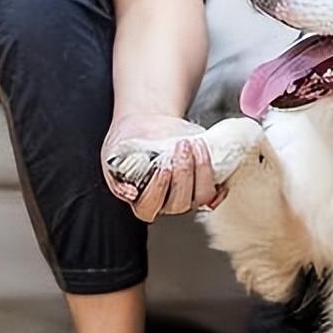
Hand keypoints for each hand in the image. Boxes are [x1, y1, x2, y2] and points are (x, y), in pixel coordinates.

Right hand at [102, 113, 223, 221]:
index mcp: (142, 201)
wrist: (146, 125)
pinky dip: (220, 180)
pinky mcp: (204, 184)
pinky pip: (217, 190)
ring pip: (200, 195)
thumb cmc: (128, 143)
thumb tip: (129, 193)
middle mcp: (167, 204)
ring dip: (201, 170)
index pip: (150, 208)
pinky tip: (211, 162)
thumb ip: (117, 176)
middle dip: (182, 173)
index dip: (158, 190)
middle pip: (179, 202)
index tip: (162, 167)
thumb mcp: (112, 156)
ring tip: (194, 145)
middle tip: (180, 147)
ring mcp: (188, 196)